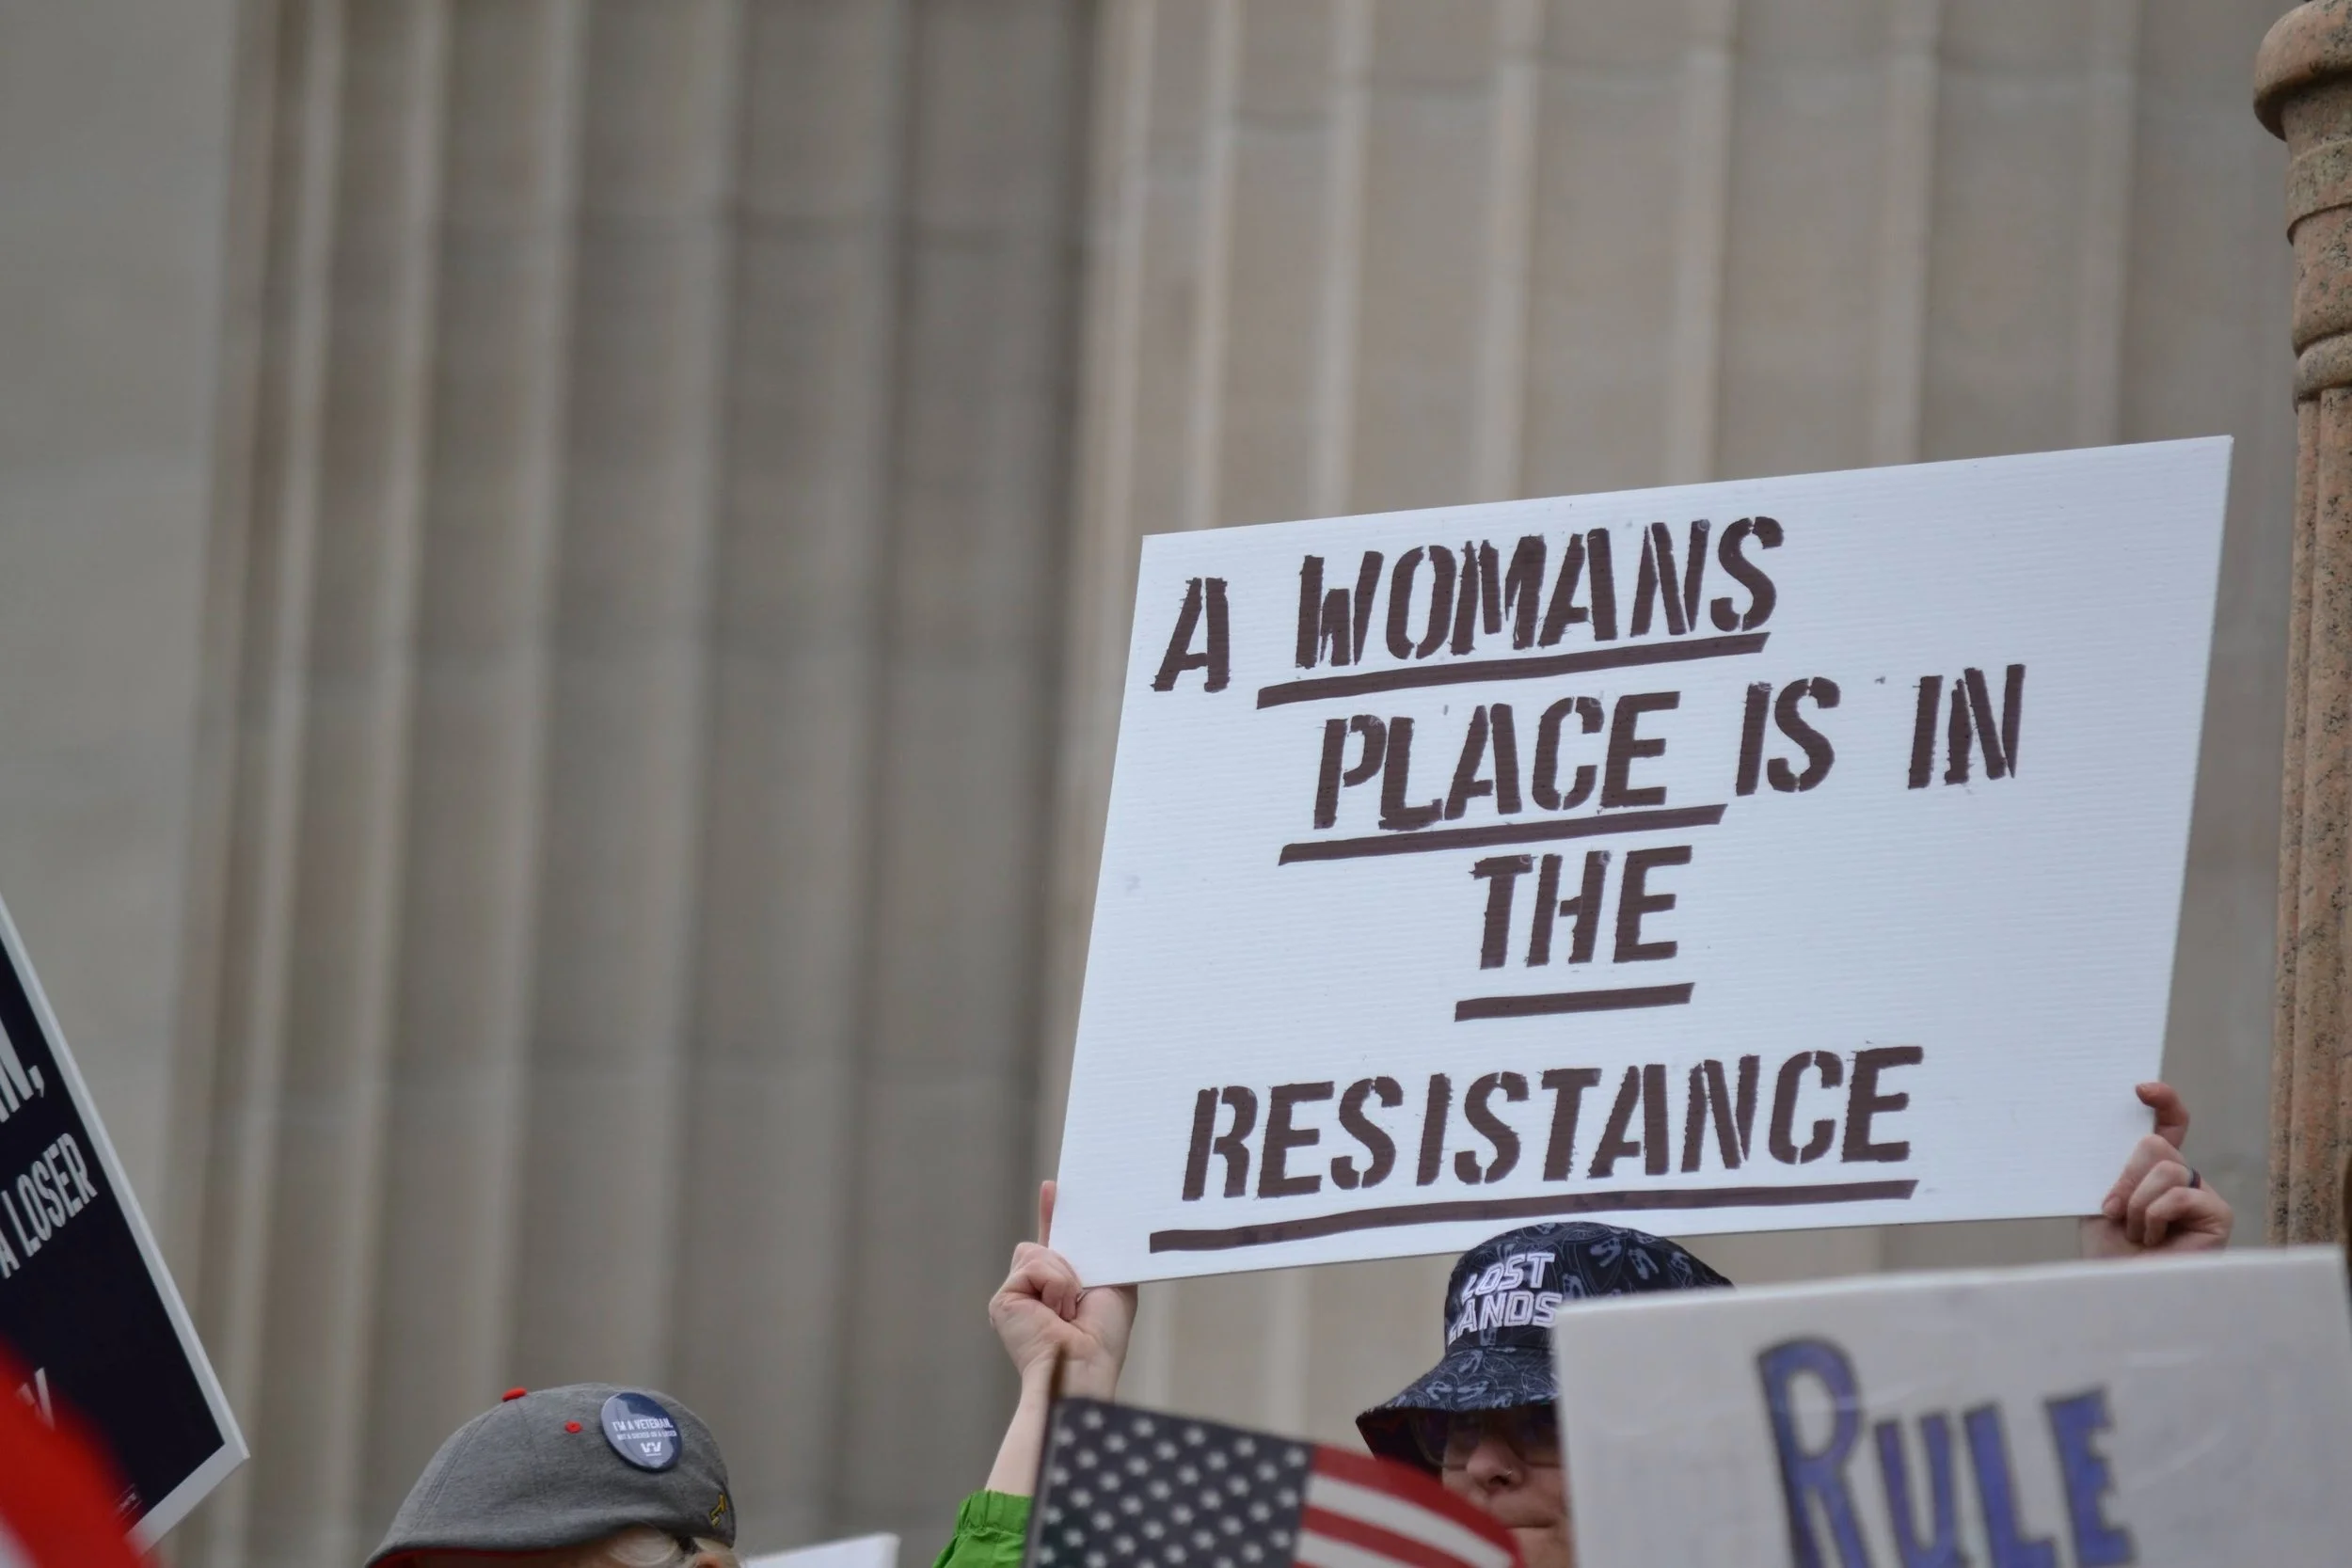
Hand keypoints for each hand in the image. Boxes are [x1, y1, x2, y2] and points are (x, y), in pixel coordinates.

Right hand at [987, 1180, 1136, 1400]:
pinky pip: (1032, 1264)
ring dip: (1063, 1277)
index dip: (1052, 1214)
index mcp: (1059, 1287)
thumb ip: (1105, 1257)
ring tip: (1069, 1311)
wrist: (1085, 1364)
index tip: (1052, 1188)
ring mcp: (1017, 1294)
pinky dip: (1052, 1284)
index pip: (1053, 1242)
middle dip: (1063, 1254)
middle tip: (1080, 1289)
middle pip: (1043, 1243)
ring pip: (1037, 1251)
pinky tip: (1054, 1312)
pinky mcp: (1004, 1299)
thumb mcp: (1115, 1286)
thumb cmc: (1103, 1337)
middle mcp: (1034, 1290)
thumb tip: (1107, 1225)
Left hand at [2080, 1082, 2232, 1258]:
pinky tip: (2151, 1240)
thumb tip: (2119, 1134)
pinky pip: (2179, 1194)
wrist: (2121, 1289)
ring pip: (2165, 1168)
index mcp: (2153, 1170)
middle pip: (2155, 1144)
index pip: (2168, 1125)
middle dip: (2124, 1177)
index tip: (2140, 1090)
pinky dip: (2153, 1216)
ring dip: (2136, 1203)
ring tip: (2134, 1232)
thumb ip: (2114, 1169)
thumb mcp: (2100, 1199)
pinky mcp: (2218, 1214)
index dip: (2163, 1101)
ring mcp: (2202, 1194)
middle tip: (2111, 1209)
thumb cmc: (2109, 1252)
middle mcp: (2183, 1178)